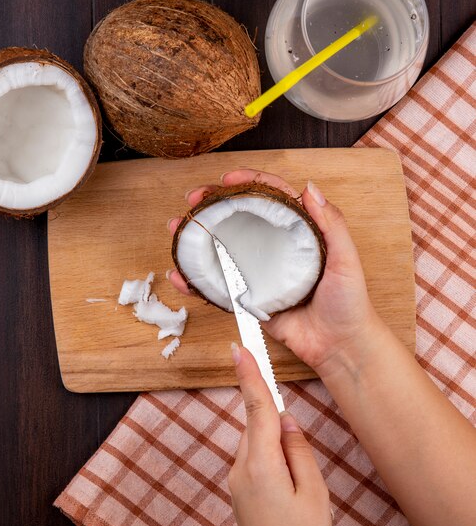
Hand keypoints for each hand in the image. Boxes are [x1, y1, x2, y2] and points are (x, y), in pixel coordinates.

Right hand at [167, 169, 380, 376]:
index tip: (227, 179)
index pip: (271, 197)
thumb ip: (331, 224)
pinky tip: (180, 274)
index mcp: (298, 232)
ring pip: (224, 248)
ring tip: (177, 230)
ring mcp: (259, 273)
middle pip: (240, 218)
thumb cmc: (349, 302)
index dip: (248, 182)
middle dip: (213, 205)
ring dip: (198, 238)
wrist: (339, 346)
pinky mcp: (249, 299)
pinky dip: (198, 281)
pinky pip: (220, 286)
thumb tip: (310, 187)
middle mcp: (275, 248)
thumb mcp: (345, 258)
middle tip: (193, 200)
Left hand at [228, 343, 330, 525]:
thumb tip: (286, 420)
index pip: (255, 407)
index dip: (249, 375)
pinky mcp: (239, 490)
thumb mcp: (315, 494)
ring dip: (277, 447)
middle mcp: (241, 467)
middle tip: (302, 470)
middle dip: (279, 426)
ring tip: (299, 491)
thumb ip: (299, 450)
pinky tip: (288, 489)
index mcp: (261, 463)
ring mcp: (236, 480)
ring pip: (257, 442)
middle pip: (258, 425)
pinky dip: (271, 459)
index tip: (239, 347)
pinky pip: (255, 459)